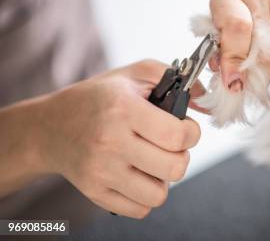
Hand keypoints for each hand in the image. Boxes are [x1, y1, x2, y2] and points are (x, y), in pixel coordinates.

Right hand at [33, 60, 200, 217]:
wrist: (50, 127)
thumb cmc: (99, 98)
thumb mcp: (134, 74)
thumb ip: (175, 78)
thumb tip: (205, 98)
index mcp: (123, 109)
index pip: (177, 135)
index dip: (192, 133)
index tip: (185, 128)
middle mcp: (111, 142)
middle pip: (174, 167)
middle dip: (181, 155)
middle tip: (170, 146)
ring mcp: (101, 171)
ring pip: (159, 194)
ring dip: (164, 179)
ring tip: (155, 162)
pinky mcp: (95, 192)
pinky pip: (140, 209)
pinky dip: (146, 195)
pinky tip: (139, 175)